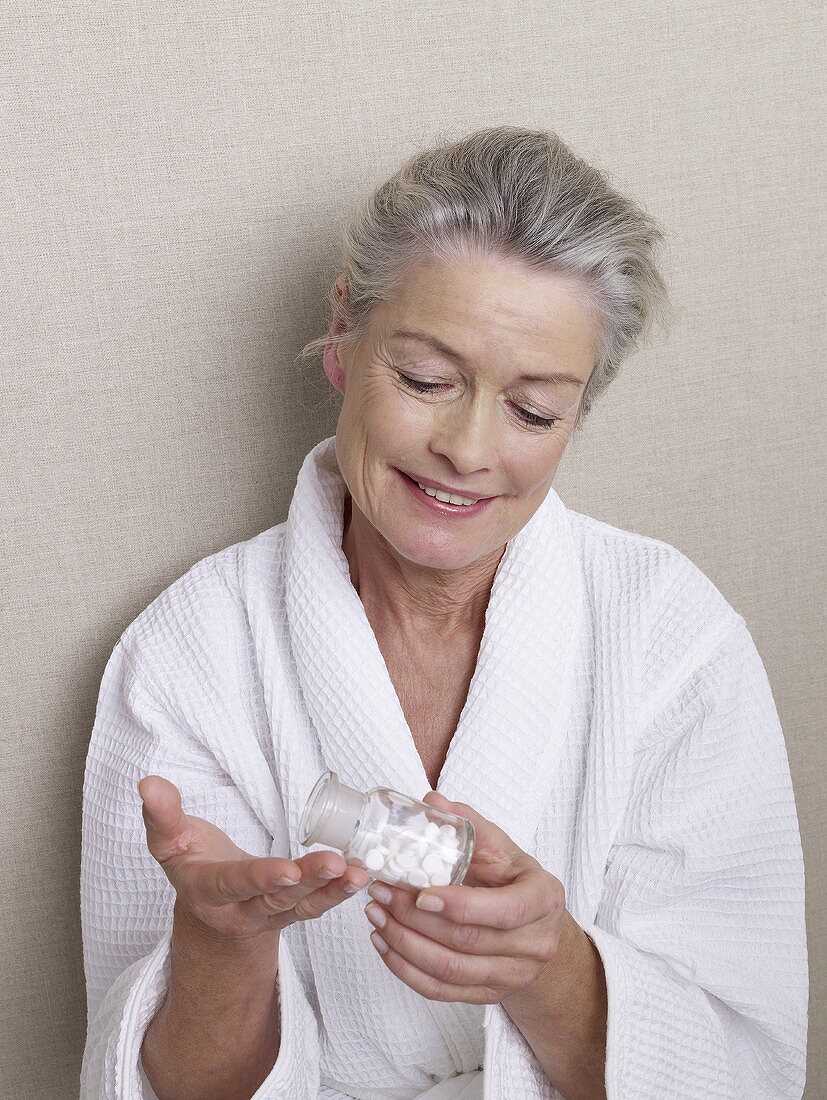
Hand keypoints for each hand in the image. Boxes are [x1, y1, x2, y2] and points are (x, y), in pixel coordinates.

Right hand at [137, 774, 370, 941]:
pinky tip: (360, 874)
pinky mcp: (290, 911)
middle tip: (336, 865)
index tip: (287, 869)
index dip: (260, 878)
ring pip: (302, 906)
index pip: (235, 884)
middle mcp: (240, 910)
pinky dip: (338, 893)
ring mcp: (268, 914)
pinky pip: (315, 907)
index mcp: (208, 890)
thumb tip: (148, 783)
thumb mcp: (168, 841)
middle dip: (307, 883)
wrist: (208, 905)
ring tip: (358, 873)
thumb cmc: (191, 862)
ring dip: (332, 890)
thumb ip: (161, 814)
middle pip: (276, 899)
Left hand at [362, 790, 568, 1004]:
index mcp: (543, 899)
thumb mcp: (500, 846)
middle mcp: (535, 944)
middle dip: (416, 919)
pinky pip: (441, 991)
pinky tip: (384, 944)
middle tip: (382, 893)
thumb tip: (432, 802)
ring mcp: (513, 975)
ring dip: (404, 944)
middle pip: (468, 942)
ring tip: (376, 915)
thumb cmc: (514, 879)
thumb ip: (468, 823)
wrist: (535, 925)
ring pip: (450, 970)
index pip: (504, 911)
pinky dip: (406, 970)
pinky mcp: (488, 994)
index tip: (420, 892)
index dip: (459, 906)